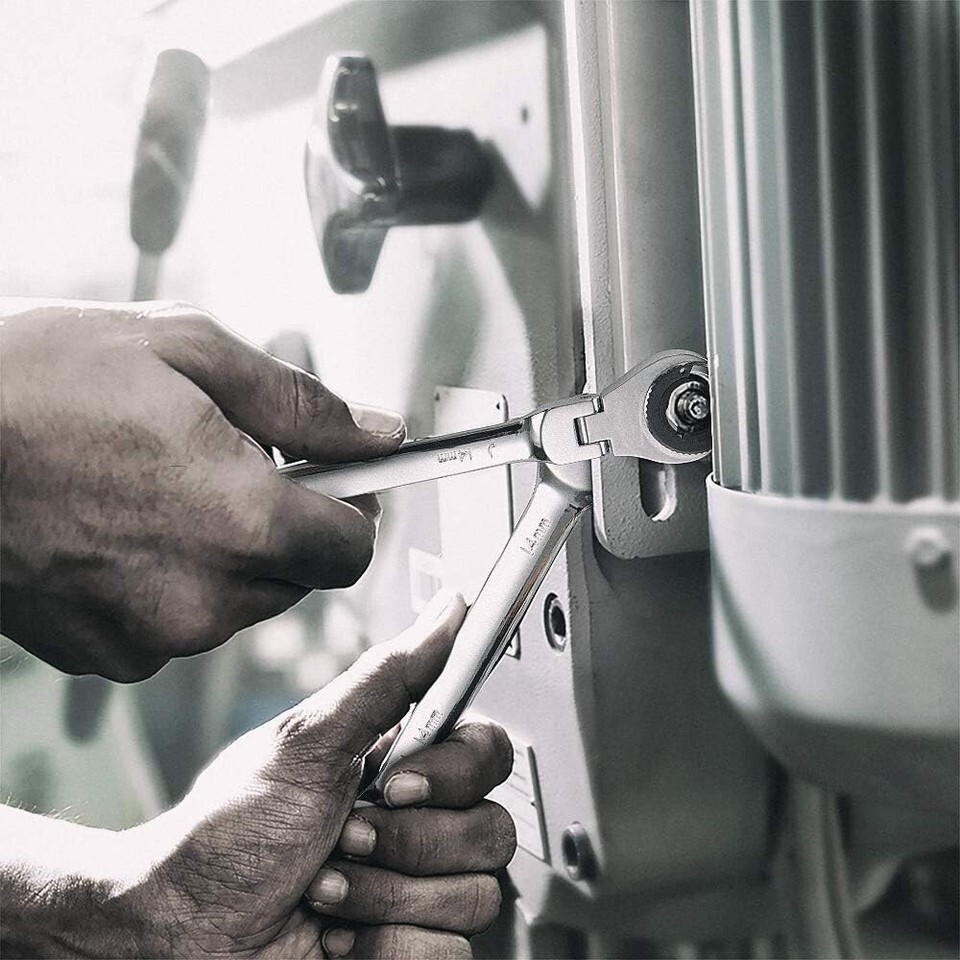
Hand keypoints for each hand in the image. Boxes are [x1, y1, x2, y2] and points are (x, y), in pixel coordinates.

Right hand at [0, 298, 405, 679]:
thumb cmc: (36, 381)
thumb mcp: (189, 352)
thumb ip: (303, 404)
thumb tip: (377, 434)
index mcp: (242, 520)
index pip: (354, 547)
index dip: (353, 506)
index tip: (337, 479)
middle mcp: (205, 597)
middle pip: (301, 576)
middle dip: (287, 524)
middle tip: (230, 464)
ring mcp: (151, 636)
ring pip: (241, 602)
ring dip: (229, 553)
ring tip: (162, 488)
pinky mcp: (105, 655)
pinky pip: (178, 623)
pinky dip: (174, 582)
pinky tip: (123, 527)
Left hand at [0, 592, 516, 958]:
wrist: (183, 933)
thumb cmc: (229, 832)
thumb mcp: (306, 743)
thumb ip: (387, 676)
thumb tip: (447, 612)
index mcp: (406, 763)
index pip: (488, 753)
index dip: (453, 774)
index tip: (392, 782)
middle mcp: (422, 821)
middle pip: (491, 830)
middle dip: (404, 844)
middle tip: (343, 839)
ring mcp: (420, 886)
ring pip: (474, 895)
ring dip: (384, 897)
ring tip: (325, 889)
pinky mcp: (413, 944)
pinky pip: (450, 952)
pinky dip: (384, 946)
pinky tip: (338, 934)